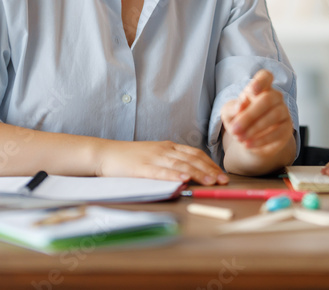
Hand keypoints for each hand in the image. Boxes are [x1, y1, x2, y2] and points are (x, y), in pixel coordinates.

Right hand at [94, 140, 227, 185]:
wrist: (106, 153)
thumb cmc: (130, 158)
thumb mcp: (154, 154)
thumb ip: (170, 161)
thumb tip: (189, 173)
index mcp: (168, 146)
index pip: (195, 153)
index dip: (210, 163)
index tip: (221, 173)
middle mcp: (164, 150)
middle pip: (192, 158)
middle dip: (210, 170)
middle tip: (223, 180)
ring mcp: (153, 158)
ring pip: (180, 164)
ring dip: (198, 173)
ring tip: (211, 182)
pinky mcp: (142, 168)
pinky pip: (161, 171)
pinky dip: (175, 175)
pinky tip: (184, 179)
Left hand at [221, 70, 292, 156]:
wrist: (248, 140)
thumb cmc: (239, 120)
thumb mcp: (229, 113)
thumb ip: (232, 108)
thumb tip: (241, 105)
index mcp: (260, 88)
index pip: (266, 77)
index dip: (260, 81)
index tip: (252, 91)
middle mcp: (275, 97)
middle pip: (268, 98)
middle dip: (250, 115)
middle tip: (235, 129)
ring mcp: (283, 112)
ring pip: (274, 115)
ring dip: (255, 128)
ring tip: (240, 138)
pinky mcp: (286, 129)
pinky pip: (278, 132)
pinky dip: (261, 140)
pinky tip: (248, 144)